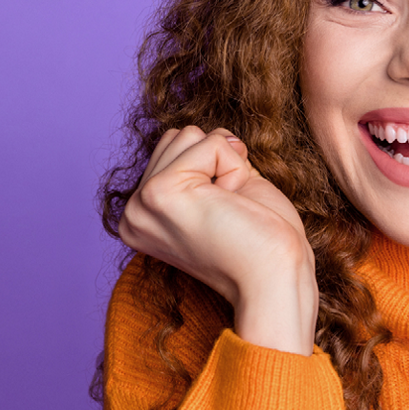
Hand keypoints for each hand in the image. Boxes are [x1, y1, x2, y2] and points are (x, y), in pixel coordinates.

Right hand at [118, 126, 318, 354]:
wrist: (277, 278)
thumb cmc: (263, 241)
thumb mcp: (224, 188)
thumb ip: (202, 161)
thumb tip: (202, 132)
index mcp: (141, 215)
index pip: (174, 148)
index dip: (215, 170)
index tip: (224, 215)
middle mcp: (132, 213)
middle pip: (178, 136)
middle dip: (219, 163)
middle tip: (230, 209)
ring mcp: (141, 203)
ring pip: (190, 135)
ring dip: (227, 166)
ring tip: (231, 209)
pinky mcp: (160, 194)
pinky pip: (211, 144)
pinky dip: (235, 168)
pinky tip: (233, 206)